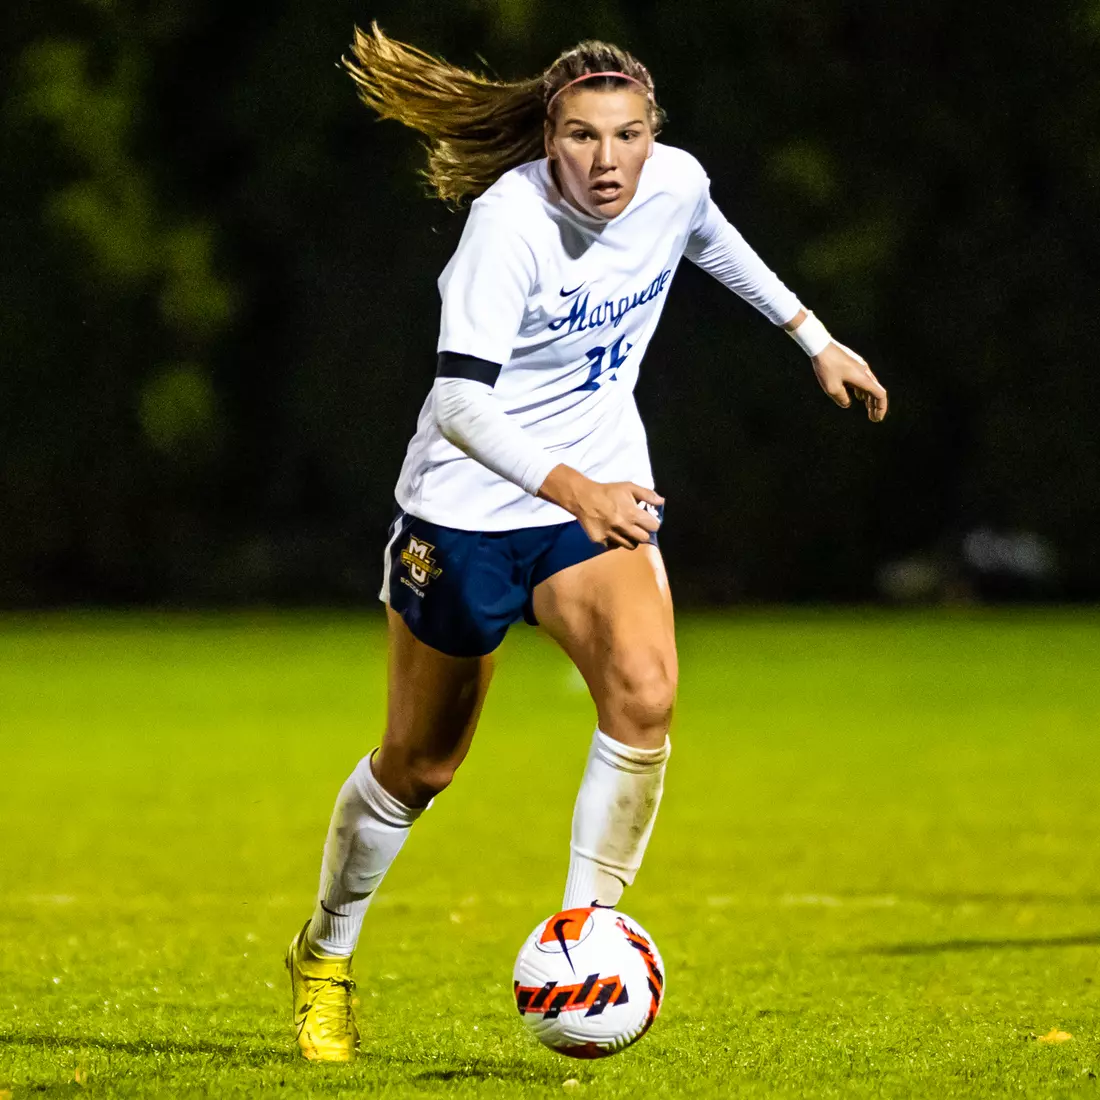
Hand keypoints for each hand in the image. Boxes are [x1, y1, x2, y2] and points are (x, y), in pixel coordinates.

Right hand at [538, 465, 663, 548]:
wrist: (583, 498)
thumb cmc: (608, 492)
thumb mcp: (629, 487)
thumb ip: (647, 495)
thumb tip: (661, 502)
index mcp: (632, 514)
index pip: (654, 527)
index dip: (653, 523)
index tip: (648, 520)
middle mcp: (623, 527)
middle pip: (644, 539)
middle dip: (643, 532)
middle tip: (637, 526)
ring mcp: (612, 536)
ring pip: (630, 545)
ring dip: (630, 538)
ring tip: (625, 529)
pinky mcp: (601, 542)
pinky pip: (615, 546)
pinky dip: (616, 541)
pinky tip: (612, 531)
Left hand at [812, 342, 887, 421]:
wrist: (820, 346)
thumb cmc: (826, 367)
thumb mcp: (832, 388)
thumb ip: (842, 399)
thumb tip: (847, 403)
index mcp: (863, 378)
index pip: (880, 395)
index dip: (881, 408)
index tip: (877, 419)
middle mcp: (865, 371)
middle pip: (875, 391)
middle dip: (875, 406)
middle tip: (872, 418)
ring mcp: (859, 366)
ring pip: (868, 385)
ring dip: (868, 398)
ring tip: (867, 409)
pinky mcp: (853, 363)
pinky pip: (862, 379)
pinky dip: (862, 390)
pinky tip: (857, 395)